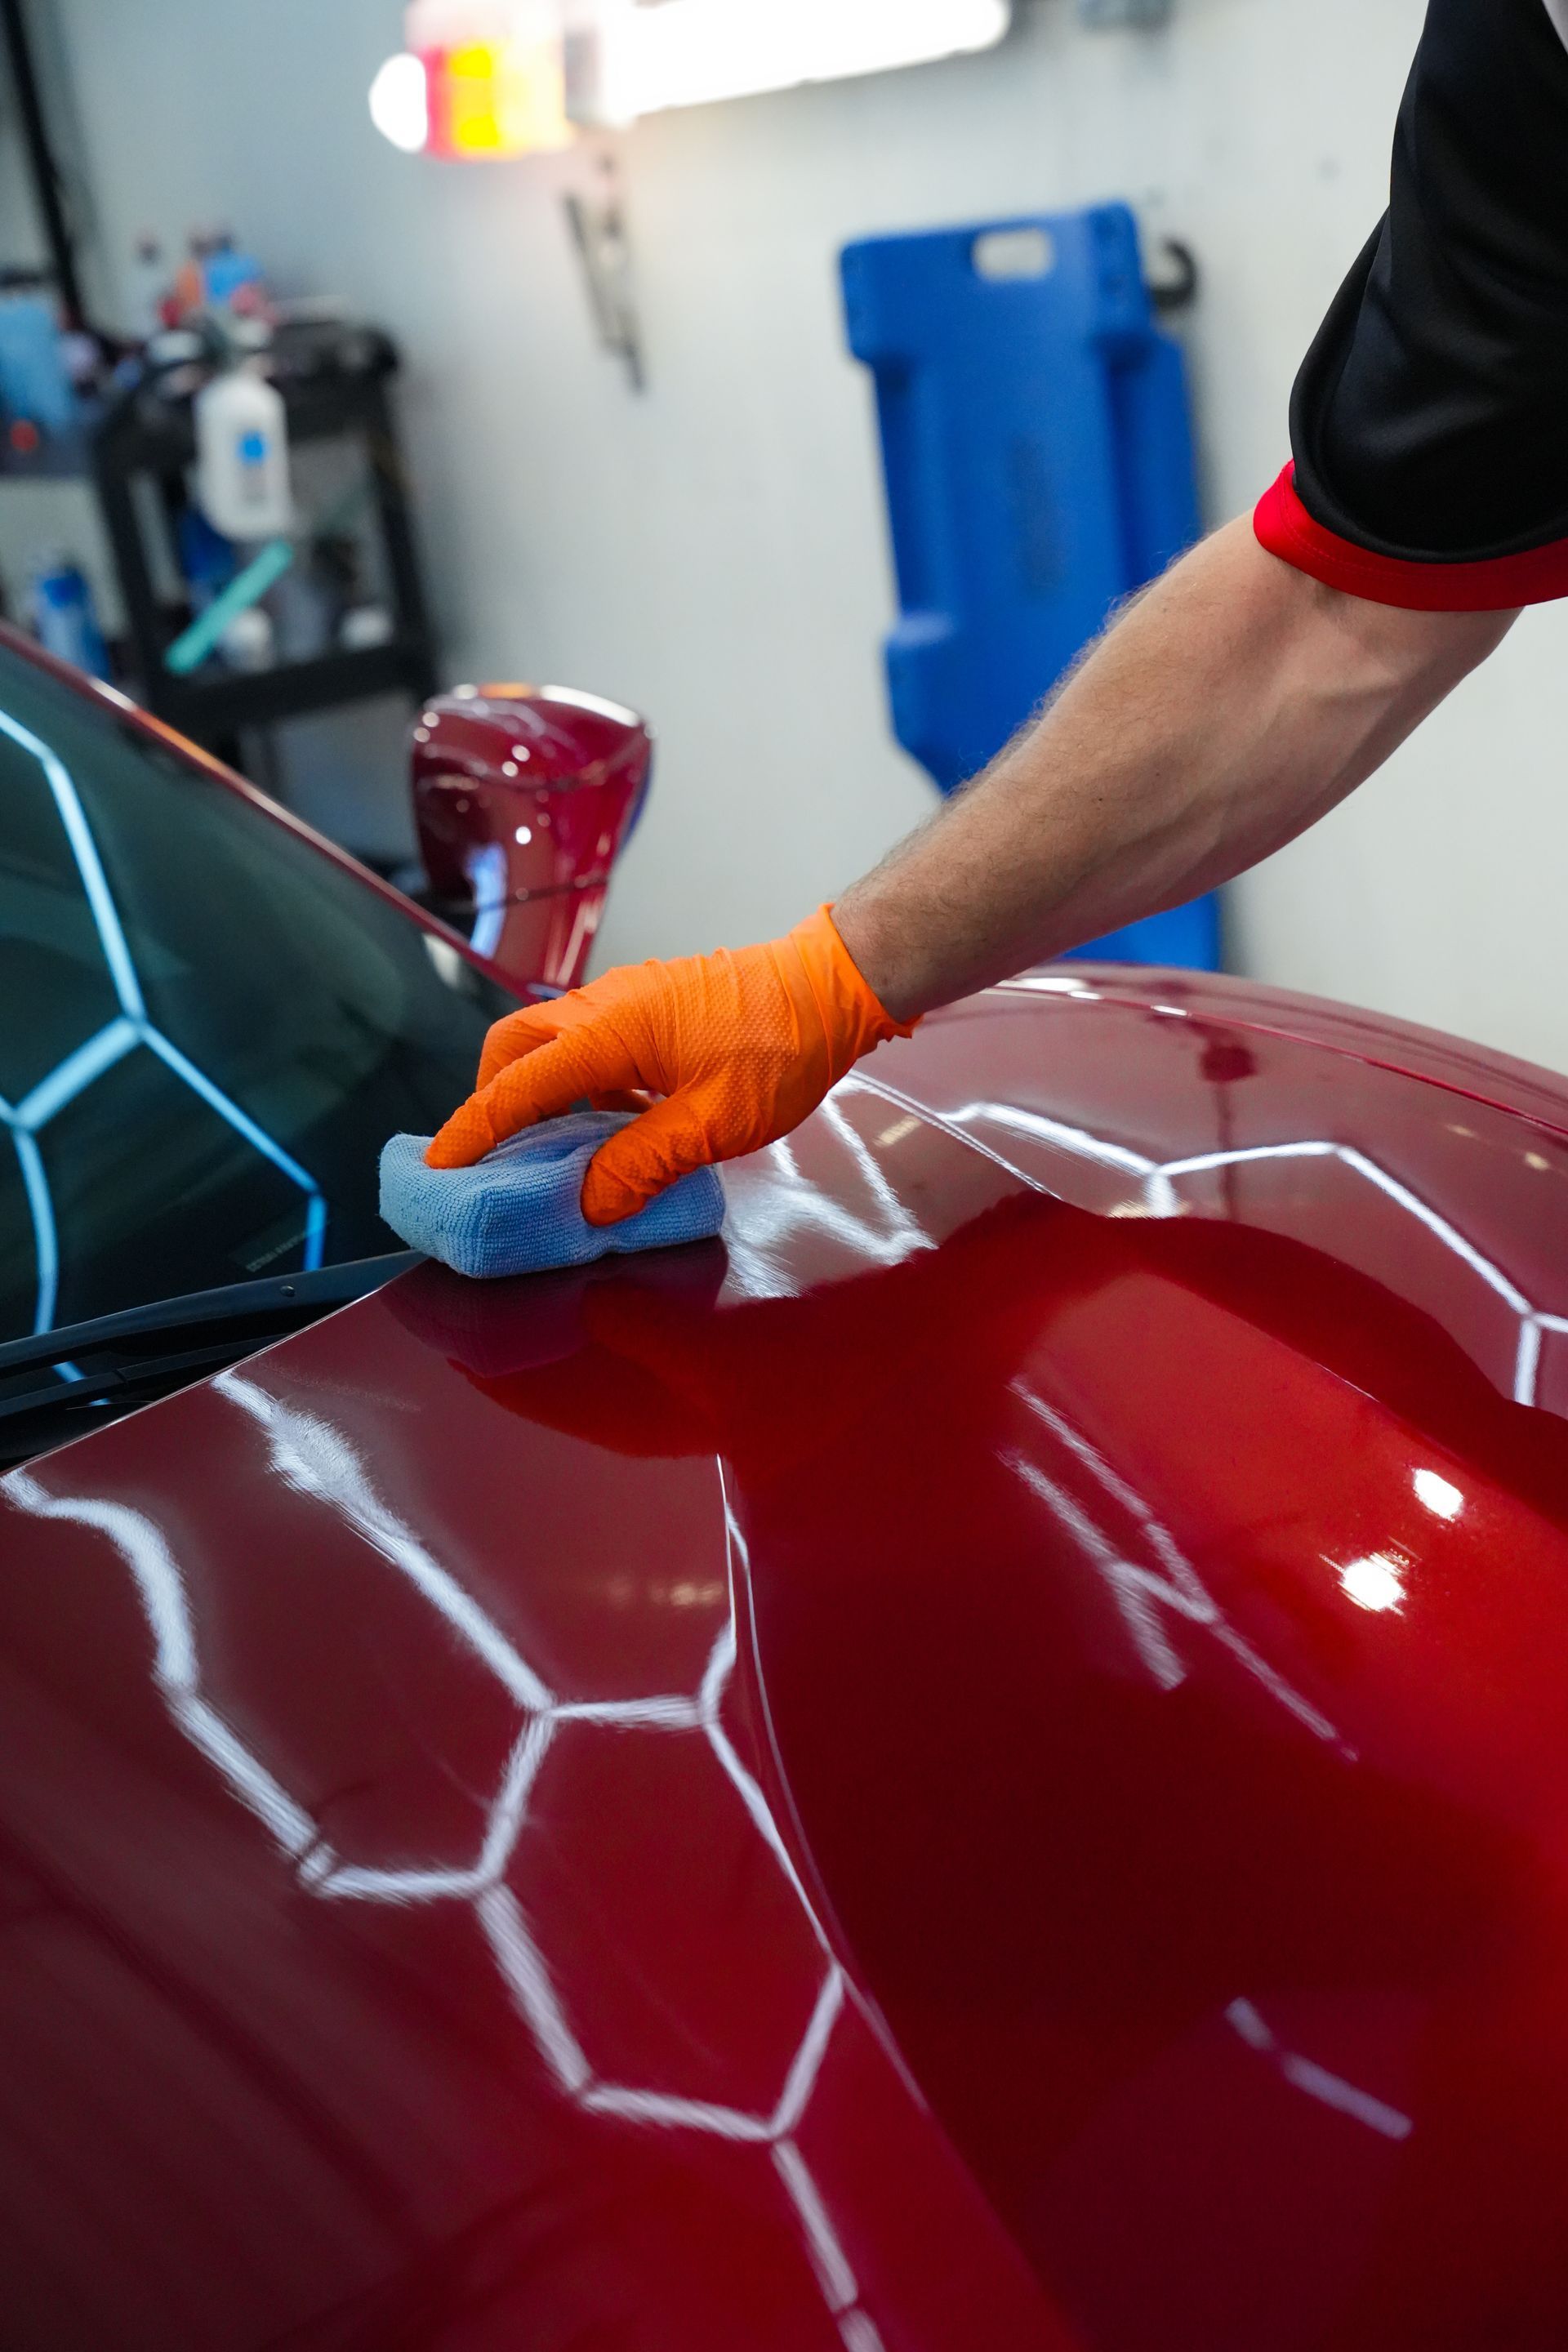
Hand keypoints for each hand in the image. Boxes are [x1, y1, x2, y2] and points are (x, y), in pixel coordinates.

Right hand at [424, 906, 913, 1224]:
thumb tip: (590, 1205)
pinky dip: (580, 1084)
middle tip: (491, 1156)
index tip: (440, 1167)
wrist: (829, 986)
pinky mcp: (649, 1005)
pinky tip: (615, 1127)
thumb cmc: (781, 1048)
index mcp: (608, 1033)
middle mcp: (602, 1007)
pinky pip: (589, 1043)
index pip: (517, 1087)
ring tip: (553, 1153)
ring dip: (538, 1093)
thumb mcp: (713, 1125)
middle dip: (490, 1099)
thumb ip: (644, 1164)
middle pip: (512, 1047)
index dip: (474, 1132)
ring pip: (549, 1042)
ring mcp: (625, 1000)